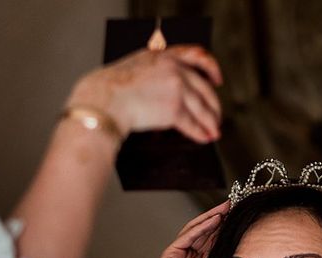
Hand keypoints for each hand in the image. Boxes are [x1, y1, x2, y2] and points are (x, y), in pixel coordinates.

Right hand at [66, 46, 222, 142]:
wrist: (104, 100)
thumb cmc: (112, 89)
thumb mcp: (136, 67)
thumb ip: (156, 72)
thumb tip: (171, 89)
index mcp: (164, 56)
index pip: (196, 55)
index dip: (211, 68)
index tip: (217, 80)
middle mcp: (173, 68)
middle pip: (204, 88)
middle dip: (213, 106)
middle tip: (216, 117)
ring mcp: (175, 88)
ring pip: (202, 108)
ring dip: (210, 122)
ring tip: (214, 132)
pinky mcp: (174, 109)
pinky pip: (192, 123)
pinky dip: (200, 132)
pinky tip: (204, 138)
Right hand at [141, 200, 229, 257]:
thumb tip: (232, 250)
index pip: (213, 240)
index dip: (224, 229)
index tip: (239, 220)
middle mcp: (189, 254)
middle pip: (205, 231)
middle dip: (219, 218)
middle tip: (234, 205)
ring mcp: (179, 252)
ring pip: (196, 229)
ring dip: (211, 217)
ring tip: (226, 207)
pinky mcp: (171, 252)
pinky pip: (187, 236)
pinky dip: (201, 227)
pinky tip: (214, 219)